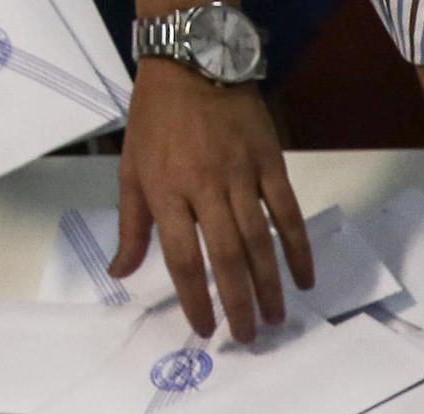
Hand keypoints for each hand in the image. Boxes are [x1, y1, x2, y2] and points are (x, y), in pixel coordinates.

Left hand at [107, 55, 310, 345]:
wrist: (192, 65)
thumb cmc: (155, 120)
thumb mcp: (130, 169)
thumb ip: (130, 225)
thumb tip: (120, 273)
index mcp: (165, 191)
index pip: (181, 258)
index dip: (194, 299)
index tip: (204, 329)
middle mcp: (203, 188)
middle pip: (224, 258)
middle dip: (238, 303)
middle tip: (248, 337)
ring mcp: (240, 176)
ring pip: (259, 242)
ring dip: (270, 286)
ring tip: (276, 318)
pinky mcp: (269, 164)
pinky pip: (287, 214)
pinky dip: (298, 249)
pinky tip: (304, 279)